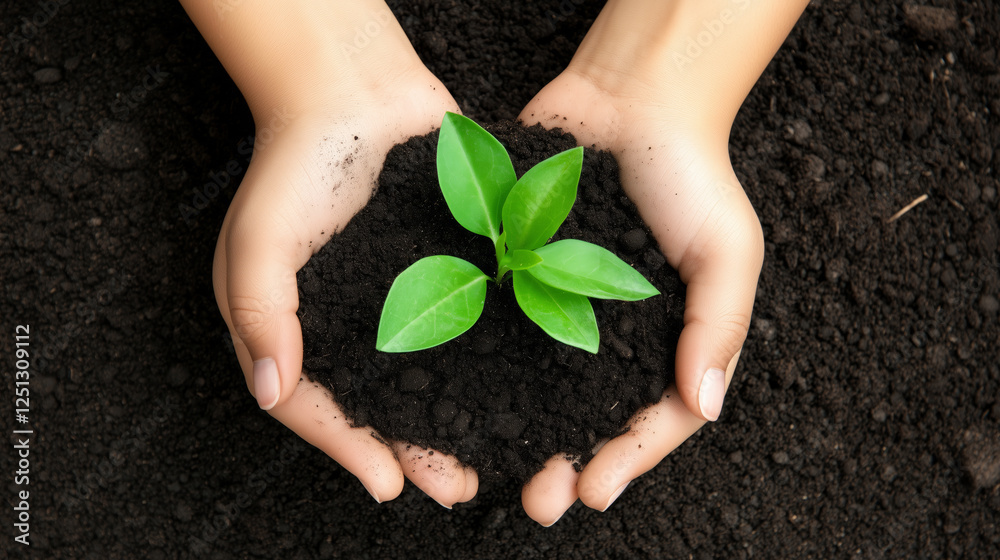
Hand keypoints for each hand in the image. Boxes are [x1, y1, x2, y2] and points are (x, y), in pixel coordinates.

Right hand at [192, 0, 478, 505]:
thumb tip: (270, 389)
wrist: (357, 94)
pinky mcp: (453, 274)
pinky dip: (493, 360)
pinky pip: (471, 325)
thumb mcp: (258, 242)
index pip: (319, 405)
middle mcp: (358, 326)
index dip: (349, 447)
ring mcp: (408, 301)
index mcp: (304, 330)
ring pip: (436, 376)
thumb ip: (262, 314)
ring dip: (461, 420)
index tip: (384, 483)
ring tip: (492, 458)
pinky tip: (521, 388)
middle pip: (386, 404)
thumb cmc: (296, 167)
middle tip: (453, 487)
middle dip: (418, 450)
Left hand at [517, 66, 762, 524]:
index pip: (649, 420)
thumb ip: (718, 326)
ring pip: (530, 388)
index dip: (625, 461)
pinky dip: (472, 366)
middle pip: (583, 419)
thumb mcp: (727, 252)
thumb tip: (704, 406)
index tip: (595, 490)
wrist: (631, 102)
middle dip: (560, 465)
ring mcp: (554, 312)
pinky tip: (449, 399)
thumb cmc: (691, 177)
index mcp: (662, 346)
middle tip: (537, 502)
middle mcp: (605, 340)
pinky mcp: (511, 279)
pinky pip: (491, 329)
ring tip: (489, 473)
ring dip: (511, 434)